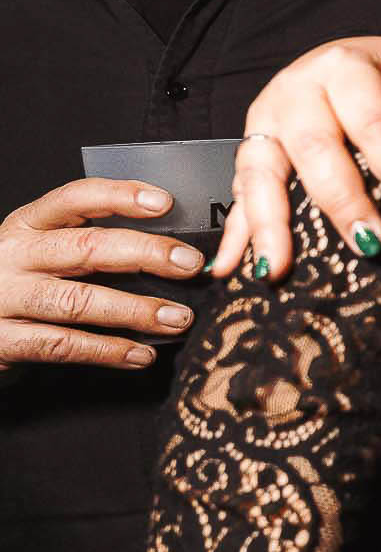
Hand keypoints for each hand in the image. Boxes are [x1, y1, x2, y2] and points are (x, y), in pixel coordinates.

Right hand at [0, 180, 204, 369]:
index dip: (121, 197)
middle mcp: (13, 256)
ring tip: (178, 318)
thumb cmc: (14, 282)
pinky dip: (108, 351)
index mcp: (26, 225)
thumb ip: (85, 244)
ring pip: (79, 301)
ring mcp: (6, 298)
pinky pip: (63, 345)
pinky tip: (141, 354)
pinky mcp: (3, 340)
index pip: (75, 198)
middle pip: (87, 248)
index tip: (165, 202)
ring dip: (136, 310)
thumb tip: (166, 249)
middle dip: (146, 254)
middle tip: (190, 264)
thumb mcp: (39, 251)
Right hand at [210, 38, 380, 281]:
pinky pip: (238, 194)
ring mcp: (264, 123)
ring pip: (260, 173)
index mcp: (343, 67)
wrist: (351, 64)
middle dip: (343, 201)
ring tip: (281, 267)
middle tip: (371, 243)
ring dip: (270, 223)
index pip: (373, 121)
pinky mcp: (249, 151)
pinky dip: (234, 233)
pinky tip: (228, 266)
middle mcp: (295, 92)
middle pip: (314, 149)